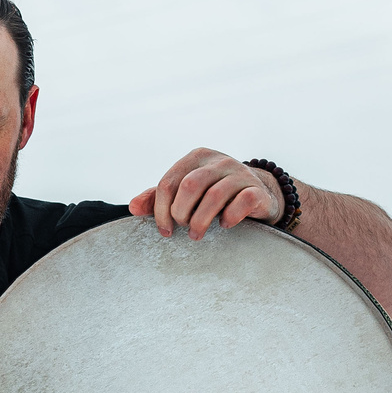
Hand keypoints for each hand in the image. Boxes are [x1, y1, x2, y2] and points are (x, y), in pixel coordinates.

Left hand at [129, 147, 281, 239]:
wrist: (259, 193)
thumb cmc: (214, 193)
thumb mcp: (186, 191)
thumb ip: (159, 197)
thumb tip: (132, 207)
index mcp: (196, 157)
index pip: (169, 182)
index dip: (161, 210)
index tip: (164, 230)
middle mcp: (218, 161)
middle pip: (189, 186)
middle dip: (181, 213)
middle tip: (183, 228)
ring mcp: (240, 173)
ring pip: (214, 195)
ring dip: (201, 221)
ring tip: (197, 235)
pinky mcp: (256, 189)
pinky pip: (241, 202)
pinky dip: (229, 217)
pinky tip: (224, 225)